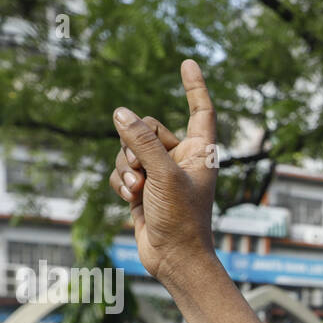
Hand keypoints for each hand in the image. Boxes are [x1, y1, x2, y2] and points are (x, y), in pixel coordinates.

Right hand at [109, 60, 217, 281]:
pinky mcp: (143, 189)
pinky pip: (123, 171)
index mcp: (201, 152)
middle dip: (136, 144)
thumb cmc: (181, 219)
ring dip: (127, 168)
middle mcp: (182, 160)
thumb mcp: (162, 174)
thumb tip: (121, 112)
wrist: (174, 259)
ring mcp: (161, 174)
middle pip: (149, 127)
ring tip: (138, 190)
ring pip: (130, 150)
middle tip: (142, 168)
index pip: (201, 111)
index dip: (195, 87)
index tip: (188, 62)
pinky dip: (122, 183)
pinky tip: (130, 200)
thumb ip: (142, 140)